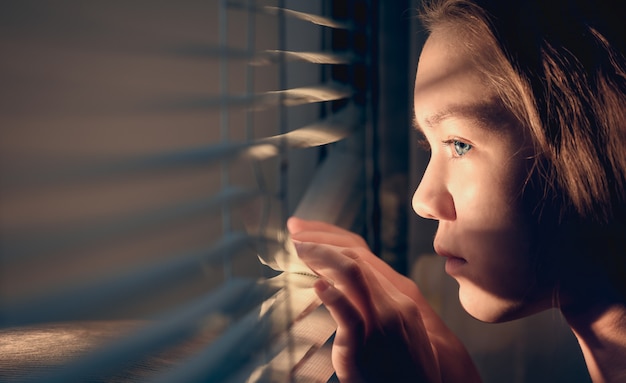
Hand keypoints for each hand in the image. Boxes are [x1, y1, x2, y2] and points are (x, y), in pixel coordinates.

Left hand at [287, 217, 480, 382]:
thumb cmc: (405, 374)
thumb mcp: (401, 335)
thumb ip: (379, 310)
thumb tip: (343, 293)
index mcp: (400, 300)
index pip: (364, 256)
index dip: (333, 240)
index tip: (308, 233)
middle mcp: (393, 304)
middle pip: (355, 257)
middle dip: (322, 240)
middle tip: (295, 234)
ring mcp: (382, 322)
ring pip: (353, 274)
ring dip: (321, 255)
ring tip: (298, 248)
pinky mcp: (366, 345)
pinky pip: (349, 314)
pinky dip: (332, 296)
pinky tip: (317, 286)